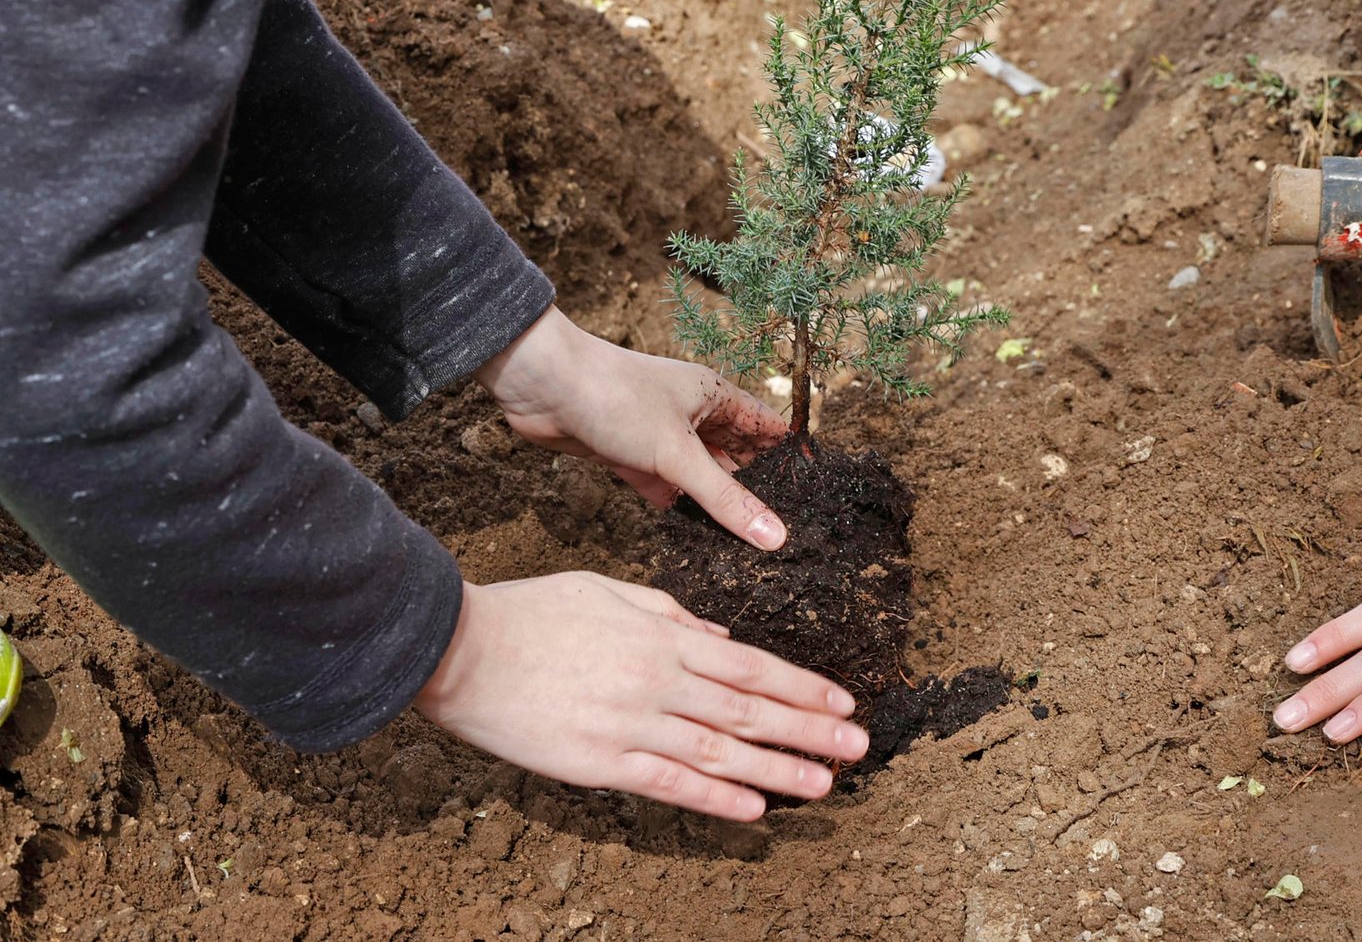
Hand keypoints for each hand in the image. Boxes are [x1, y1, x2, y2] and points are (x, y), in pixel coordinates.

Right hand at [414, 573, 868, 819]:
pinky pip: (668, 784)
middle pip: (749, 711)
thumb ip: (671, 615)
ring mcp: (631, 724)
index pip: (752, 667)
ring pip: (720, 753)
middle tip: (859, 746)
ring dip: (777, 770)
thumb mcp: (610, 592)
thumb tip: (721, 639)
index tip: (843, 701)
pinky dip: (714, 799)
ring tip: (823, 784)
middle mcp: (658, 682)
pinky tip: (753, 809)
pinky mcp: (599, 762)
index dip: (803, 686)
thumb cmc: (535, 612)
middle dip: (810, 730)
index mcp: (663, 638)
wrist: (461, 648)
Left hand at [475, 308, 788, 549]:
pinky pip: (666, 488)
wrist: (541, 386)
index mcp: (715, 397)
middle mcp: (692, 415)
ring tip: (748, 549)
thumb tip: (776, 536)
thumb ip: (725, 498)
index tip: (817, 497)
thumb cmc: (614, 397)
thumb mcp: (677, 453)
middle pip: (737, 457)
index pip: (768, 429)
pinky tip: (696, 540)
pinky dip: (679, 509)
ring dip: (716, 504)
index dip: (792, 458)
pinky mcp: (630, 457)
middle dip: (757, 490)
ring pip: (701, 476)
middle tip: (785, 535)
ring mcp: (661, 437)